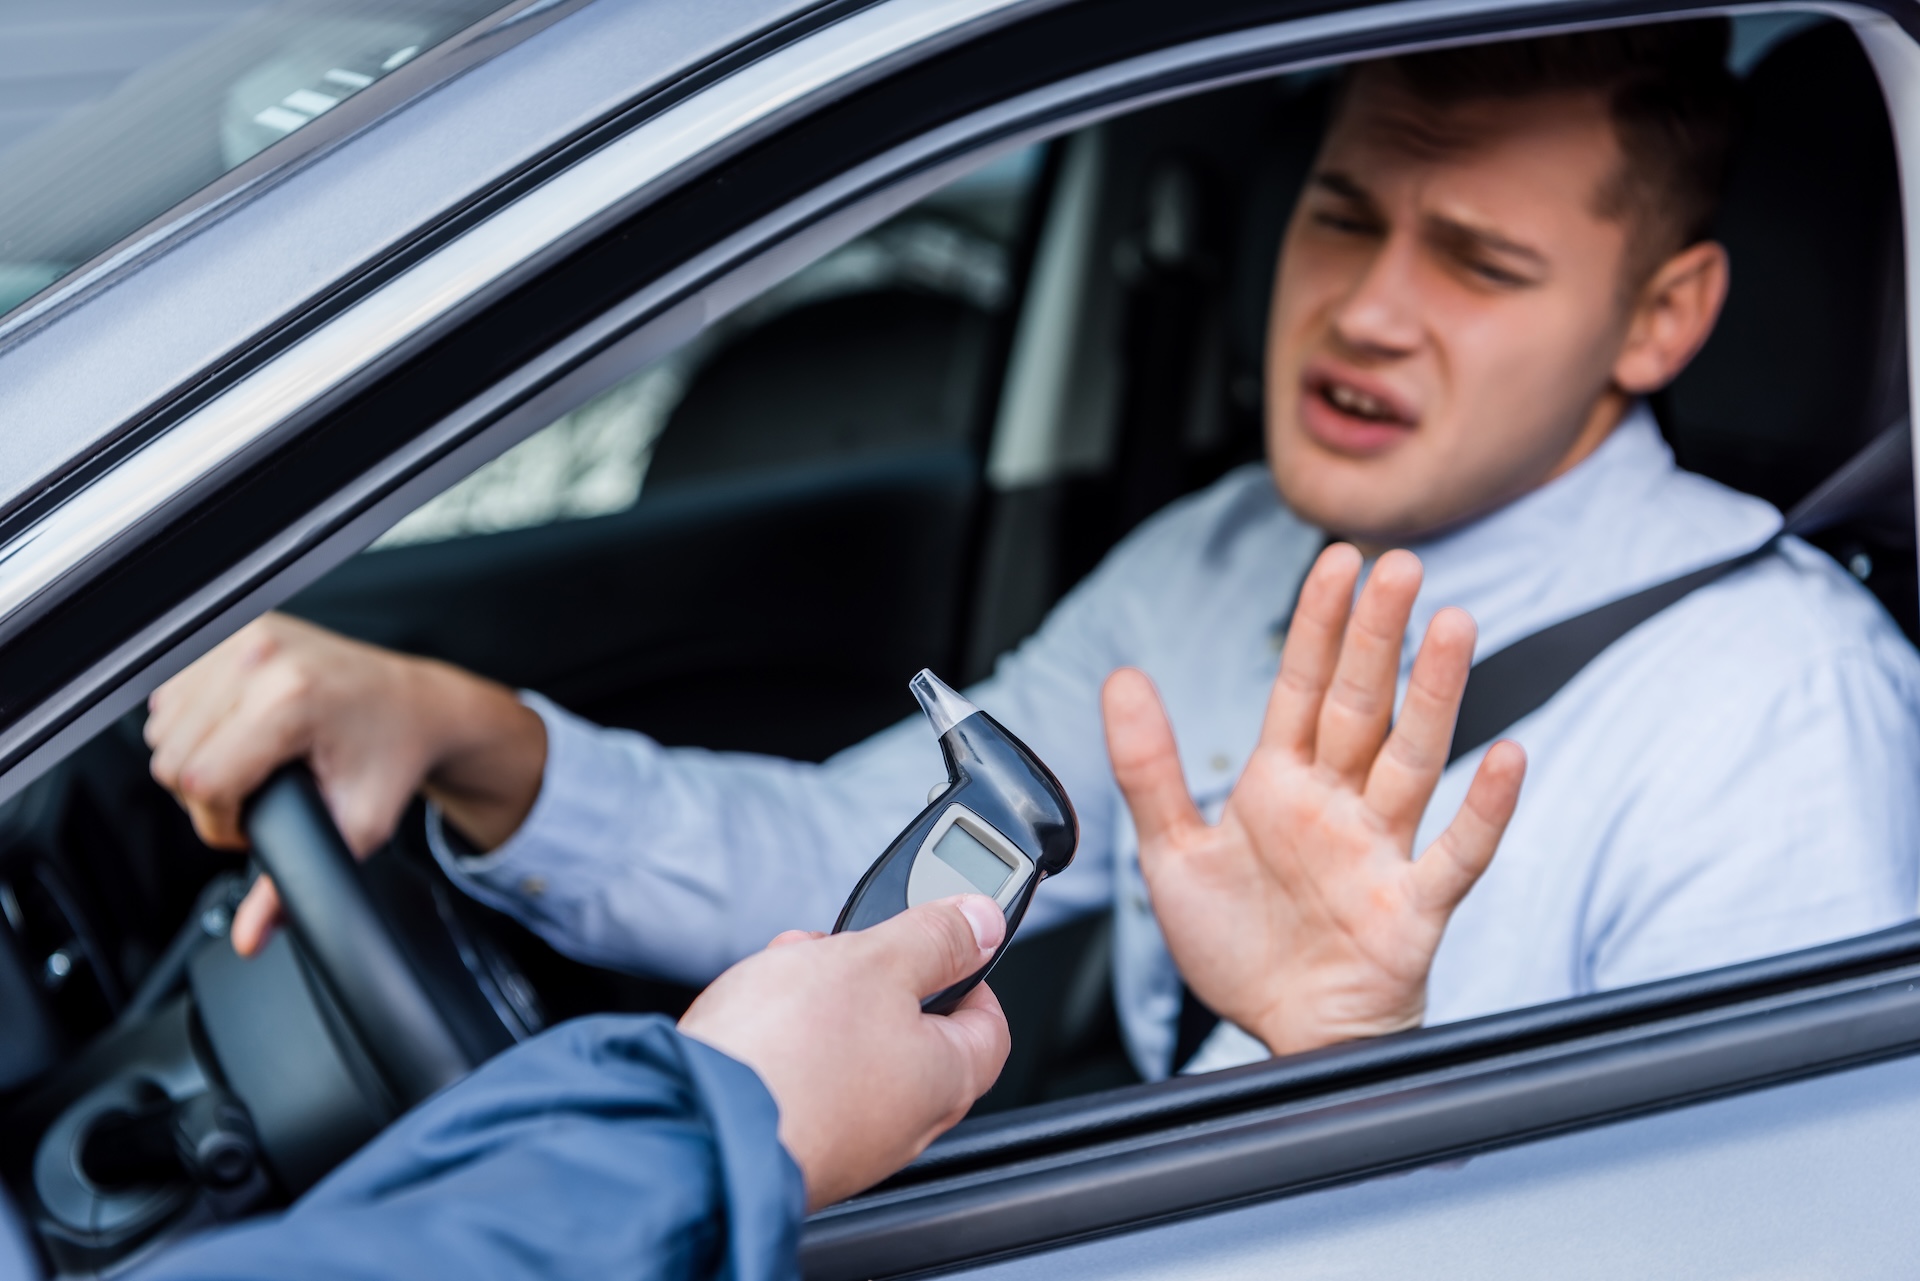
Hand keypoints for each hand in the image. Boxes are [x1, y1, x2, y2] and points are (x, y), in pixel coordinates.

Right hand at [144, 614, 547, 955]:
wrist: (419, 705)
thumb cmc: (393, 756)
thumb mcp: (357, 827)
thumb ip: (299, 884)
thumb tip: (251, 937)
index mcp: (289, 700)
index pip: (198, 780)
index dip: (219, 820)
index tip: (255, 822)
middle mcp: (260, 659)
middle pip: (173, 756)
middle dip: (209, 793)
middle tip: (259, 796)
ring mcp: (243, 635)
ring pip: (164, 725)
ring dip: (198, 756)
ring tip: (253, 764)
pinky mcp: (233, 627)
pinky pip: (173, 691)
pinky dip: (194, 721)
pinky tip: (239, 732)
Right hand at [678, 897, 1011, 1209]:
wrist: (694, 1128)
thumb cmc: (789, 1054)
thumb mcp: (874, 960)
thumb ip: (936, 937)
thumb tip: (983, 922)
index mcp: (946, 1079)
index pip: (989, 1023)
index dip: (970, 971)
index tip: (942, 941)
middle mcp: (905, 1126)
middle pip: (914, 1036)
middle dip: (876, 979)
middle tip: (846, 949)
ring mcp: (846, 1144)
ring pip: (853, 1056)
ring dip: (824, 1006)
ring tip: (786, 972)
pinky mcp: (792, 1148)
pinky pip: (807, 1084)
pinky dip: (789, 1045)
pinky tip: (757, 1020)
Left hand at [1104, 543, 1525, 1057]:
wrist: (1279, 1034)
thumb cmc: (1240, 946)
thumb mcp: (1173, 851)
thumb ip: (1148, 765)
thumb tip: (1122, 678)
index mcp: (1282, 784)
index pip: (1302, 687)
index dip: (1318, 624)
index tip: (1337, 561)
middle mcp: (1338, 805)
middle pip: (1362, 706)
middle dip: (1378, 636)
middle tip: (1401, 566)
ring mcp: (1381, 851)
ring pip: (1414, 759)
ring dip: (1436, 695)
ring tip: (1457, 626)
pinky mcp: (1413, 907)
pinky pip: (1457, 853)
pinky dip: (1485, 810)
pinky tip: (1509, 760)